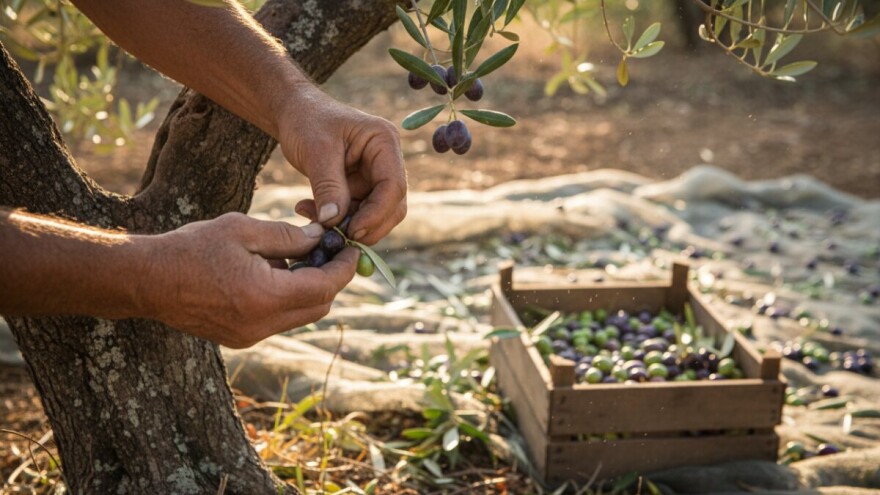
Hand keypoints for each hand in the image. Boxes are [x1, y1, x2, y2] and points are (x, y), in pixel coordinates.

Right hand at [140, 213, 356, 347]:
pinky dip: (287, 299)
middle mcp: (261, 325)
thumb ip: (288, 237)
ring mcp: (250, 336)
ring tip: (295, 257)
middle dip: (330, 279)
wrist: (146, 280)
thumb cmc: (191, 248)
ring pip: (300, 316)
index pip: (324, 287)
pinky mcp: (239, 338)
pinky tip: (272, 273)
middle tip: (330, 251)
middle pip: (318, 307)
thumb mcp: (243, 231)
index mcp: (264, 297)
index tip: (352, 249)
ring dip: (308, 289)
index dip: (344, 268)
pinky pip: (278, 321)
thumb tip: (321, 239)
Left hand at [276, 86, 406, 244]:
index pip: (393, 186)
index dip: (377, 214)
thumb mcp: (316, 151)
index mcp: (384, 143)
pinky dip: (333, 219)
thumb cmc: (306, 121)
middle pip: (391, 206)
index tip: (352, 231)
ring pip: (374, 215)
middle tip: (337, 237)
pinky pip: (354, 213)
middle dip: (367, 226)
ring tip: (310, 216)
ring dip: (346, 224)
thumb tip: (333, 224)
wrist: (292, 112)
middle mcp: (386, 161)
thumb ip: (328, 187)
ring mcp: (373, 176)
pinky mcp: (358, 188)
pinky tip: (306, 210)